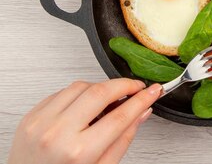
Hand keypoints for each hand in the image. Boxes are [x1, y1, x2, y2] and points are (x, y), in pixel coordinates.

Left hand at [8, 78, 160, 163]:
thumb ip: (123, 139)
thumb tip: (141, 112)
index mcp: (79, 152)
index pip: (120, 116)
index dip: (142, 100)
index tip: (153, 92)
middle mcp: (58, 134)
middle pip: (100, 92)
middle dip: (124, 85)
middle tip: (136, 87)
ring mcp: (41, 122)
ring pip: (81, 86)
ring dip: (101, 87)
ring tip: (111, 98)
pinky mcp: (32, 115)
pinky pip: (62, 92)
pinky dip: (79, 93)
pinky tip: (86, 104)